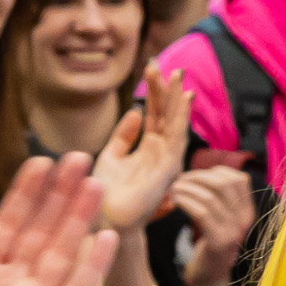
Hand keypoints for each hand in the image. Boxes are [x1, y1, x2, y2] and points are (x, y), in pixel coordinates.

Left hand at [0, 156, 113, 285]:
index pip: (5, 227)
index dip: (24, 196)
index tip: (40, 163)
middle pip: (39, 232)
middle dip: (57, 196)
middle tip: (76, 157)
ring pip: (60, 253)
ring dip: (77, 219)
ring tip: (93, 181)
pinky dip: (90, 266)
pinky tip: (106, 236)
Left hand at [91, 66, 191, 233]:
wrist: (104, 220)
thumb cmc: (106, 192)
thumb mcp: (111, 155)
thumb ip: (124, 135)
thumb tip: (136, 111)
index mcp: (149, 148)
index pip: (155, 114)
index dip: (155, 92)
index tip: (152, 68)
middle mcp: (161, 153)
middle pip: (168, 116)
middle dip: (169, 91)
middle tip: (171, 66)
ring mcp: (167, 162)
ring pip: (176, 125)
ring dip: (178, 100)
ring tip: (178, 77)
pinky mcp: (168, 171)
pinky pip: (177, 140)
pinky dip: (181, 119)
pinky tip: (182, 101)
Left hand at [166, 166, 255, 285]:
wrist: (210, 277)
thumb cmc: (209, 243)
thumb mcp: (220, 218)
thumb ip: (217, 199)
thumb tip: (200, 174)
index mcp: (247, 211)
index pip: (238, 179)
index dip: (215, 172)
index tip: (196, 175)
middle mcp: (245, 220)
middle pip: (225, 184)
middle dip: (199, 177)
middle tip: (180, 180)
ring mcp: (234, 231)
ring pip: (210, 197)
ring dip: (188, 188)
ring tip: (173, 189)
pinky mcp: (219, 242)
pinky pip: (202, 212)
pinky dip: (186, 202)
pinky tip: (175, 201)